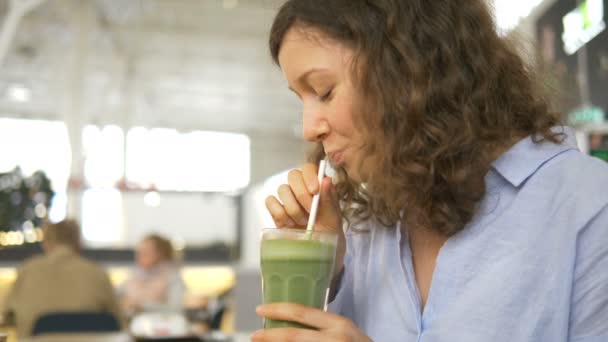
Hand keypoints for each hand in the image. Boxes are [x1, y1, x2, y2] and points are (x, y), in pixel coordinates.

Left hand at [252, 303, 371, 341]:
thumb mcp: (347, 331)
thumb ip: (325, 326)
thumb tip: (293, 321)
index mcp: (339, 324)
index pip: (301, 312)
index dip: (277, 309)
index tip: (261, 309)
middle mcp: (334, 339)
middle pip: (292, 335)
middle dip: (268, 336)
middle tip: (254, 336)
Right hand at [265, 163, 344, 272]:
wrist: (317, 257)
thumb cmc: (329, 237)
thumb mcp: (334, 220)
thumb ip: (330, 200)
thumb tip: (326, 180)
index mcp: (318, 186)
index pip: (309, 168)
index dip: (310, 176)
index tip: (315, 191)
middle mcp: (301, 189)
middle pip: (293, 175)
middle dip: (301, 194)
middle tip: (310, 211)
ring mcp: (287, 200)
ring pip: (282, 189)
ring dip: (293, 208)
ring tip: (302, 222)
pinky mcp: (276, 211)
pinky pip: (270, 202)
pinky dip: (279, 213)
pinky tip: (290, 224)